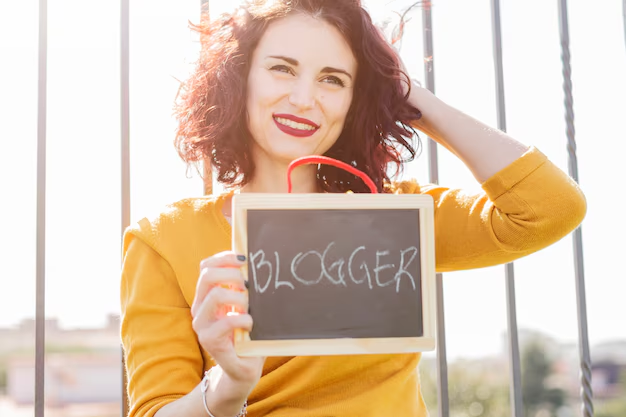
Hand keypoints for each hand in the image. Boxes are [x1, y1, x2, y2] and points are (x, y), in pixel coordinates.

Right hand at [191, 251, 264, 393]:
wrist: (242, 368)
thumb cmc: (247, 334)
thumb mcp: (245, 306)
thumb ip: (244, 288)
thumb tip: (256, 263)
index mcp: (207, 296)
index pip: (206, 267)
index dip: (224, 258)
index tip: (244, 259)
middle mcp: (200, 308)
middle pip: (207, 276)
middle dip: (232, 274)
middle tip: (249, 285)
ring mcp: (201, 325)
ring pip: (215, 295)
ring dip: (239, 298)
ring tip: (250, 308)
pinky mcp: (209, 341)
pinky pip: (225, 321)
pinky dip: (243, 319)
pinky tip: (250, 324)